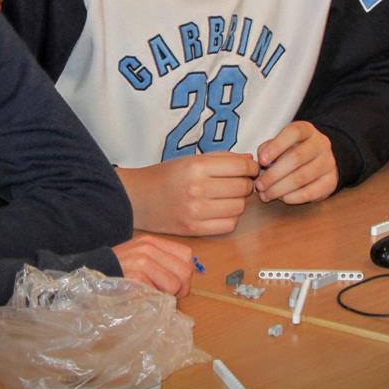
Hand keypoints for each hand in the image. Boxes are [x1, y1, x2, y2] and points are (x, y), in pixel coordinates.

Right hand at [112, 234, 192, 296]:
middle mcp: (149, 247)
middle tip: (165, 295)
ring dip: (165, 296)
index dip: (184, 274)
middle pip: (185, 271)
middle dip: (179, 289)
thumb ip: (160, 263)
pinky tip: (141, 296)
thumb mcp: (139, 258)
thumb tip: (184, 281)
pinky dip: (153, 299)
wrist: (90, 276)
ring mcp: (142, 260)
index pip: (187, 256)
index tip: (173, 285)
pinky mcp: (136, 274)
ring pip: (175, 284)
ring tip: (150, 295)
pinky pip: (159, 293)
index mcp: (152, 242)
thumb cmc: (116, 272)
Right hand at [115, 153, 259, 235]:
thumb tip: (250, 161)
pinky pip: (229, 225)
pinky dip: (230, 217)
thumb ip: (222, 158)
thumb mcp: (191, 159)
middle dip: (246, 184)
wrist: (137, 198)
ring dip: (239, 201)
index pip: (240, 167)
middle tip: (238, 182)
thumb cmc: (165, 176)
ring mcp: (196, 211)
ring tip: (227, 196)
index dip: (251, 168)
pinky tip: (220, 210)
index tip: (249, 169)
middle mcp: (197, 189)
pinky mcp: (194, 229)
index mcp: (196, 166)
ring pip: (239, 207)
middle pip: (242, 188)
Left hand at [254, 121, 337, 203]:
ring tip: (266, 195)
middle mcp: (321, 144)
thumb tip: (262, 160)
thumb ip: (267, 148)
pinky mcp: (331, 181)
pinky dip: (293, 197)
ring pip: (302, 177)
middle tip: (259, 185)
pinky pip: (310, 192)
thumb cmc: (292, 151)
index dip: (276, 146)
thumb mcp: (280, 143)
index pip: (294, 132)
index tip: (261, 161)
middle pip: (296, 158)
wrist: (319, 162)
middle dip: (273, 174)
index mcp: (307, 130)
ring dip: (280, 189)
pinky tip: (282, 198)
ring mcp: (328, 162)